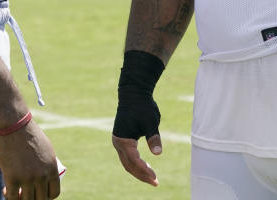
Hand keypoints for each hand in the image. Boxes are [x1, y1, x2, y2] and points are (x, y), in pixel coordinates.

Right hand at [0, 120, 60, 199]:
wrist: (15, 124)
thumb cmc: (28, 134)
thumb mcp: (45, 149)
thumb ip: (46, 165)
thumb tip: (44, 179)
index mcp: (52, 168)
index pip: (54, 193)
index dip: (45, 197)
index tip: (37, 193)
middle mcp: (42, 175)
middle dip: (31, 198)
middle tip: (23, 192)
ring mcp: (28, 178)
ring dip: (19, 199)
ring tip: (13, 191)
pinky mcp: (13, 178)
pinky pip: (12, 198)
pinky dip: (8, 197)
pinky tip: (5, 190)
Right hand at [112, 50, 163, 185]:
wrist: (133, 93)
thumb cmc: (142, 106)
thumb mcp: (151, 122)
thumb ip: (153, 138)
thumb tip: (158, 153)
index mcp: (124, 140)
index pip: (135, 161)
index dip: (145, 171)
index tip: (155, 178)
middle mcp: (118, 143)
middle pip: (129, 166)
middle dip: (142, 175)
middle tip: (156, 182)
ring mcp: (118, 141)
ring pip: (127, 163)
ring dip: (138, 171)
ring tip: (152, 177)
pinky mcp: (121, 139)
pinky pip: (127, 157)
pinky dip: (135, 164)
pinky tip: (145, 167)